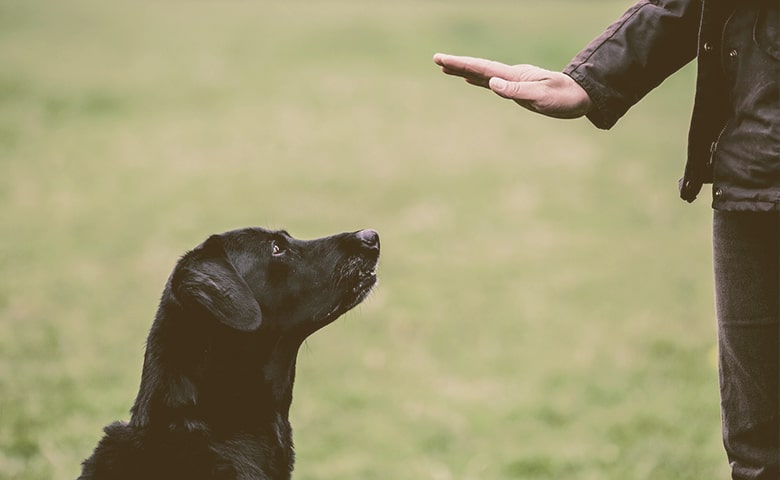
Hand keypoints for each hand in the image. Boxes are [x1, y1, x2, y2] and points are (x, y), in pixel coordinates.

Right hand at [433, 53, 591, 118]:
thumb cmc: (565, 98)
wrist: (583, 96)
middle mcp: (512, 76)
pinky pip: (492, 81)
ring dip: (464, 70)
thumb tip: (492, 83)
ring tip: (446, 67)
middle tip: (437, 59)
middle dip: (458, 64)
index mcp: (514, 77)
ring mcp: (514, 81)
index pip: (482, 69)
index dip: (461, 64)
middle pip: (479, 68)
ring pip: (483, 74)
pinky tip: (471, 80)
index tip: (442, 59)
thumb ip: (516, 91)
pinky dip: (478, 79)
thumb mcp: (541, 98)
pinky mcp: (518, 88)